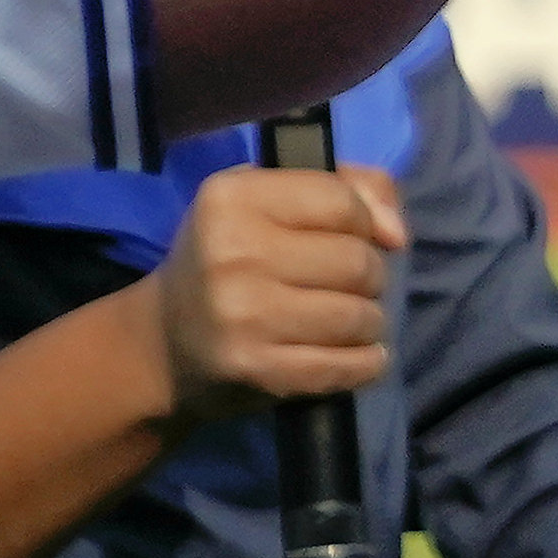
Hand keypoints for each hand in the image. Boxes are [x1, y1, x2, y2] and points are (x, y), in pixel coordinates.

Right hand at [146, 162, 407, 426]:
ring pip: (361, 316)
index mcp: (232, 198)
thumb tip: (396, 233)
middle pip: (359, 262)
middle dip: (367, 277)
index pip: (344, 203)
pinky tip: (353, 355)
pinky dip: (366, 363)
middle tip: (341, 286)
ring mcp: (242, 316)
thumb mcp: (271, 201)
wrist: (161, 345)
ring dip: (368, 322)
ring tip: (343, 321)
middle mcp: (232, 254)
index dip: (363, 223)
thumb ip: (349, 188)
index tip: (348, 238)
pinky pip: (347, 365)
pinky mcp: (256, 370)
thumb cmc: (230, 260)